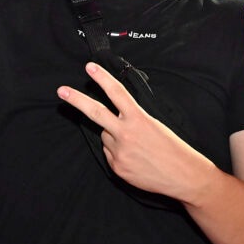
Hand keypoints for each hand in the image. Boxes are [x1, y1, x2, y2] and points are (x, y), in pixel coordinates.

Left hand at [56, 62, 209, 199]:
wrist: (182, 176)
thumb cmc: (172, 148)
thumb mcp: (155, 124)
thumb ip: (132, 118)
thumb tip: (113, 118)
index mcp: (139, 119)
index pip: (117, 93)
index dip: (102, 78)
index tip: (90, 67)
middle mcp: (126, 134)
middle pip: (95, 113)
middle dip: (76, 100)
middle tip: (61, 90)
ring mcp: (119, 151)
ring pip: (105, 136)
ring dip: (113, 136)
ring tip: (136, 146)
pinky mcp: (117, 167)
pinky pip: (109, 153)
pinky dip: (117, 153)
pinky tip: (134, 158)